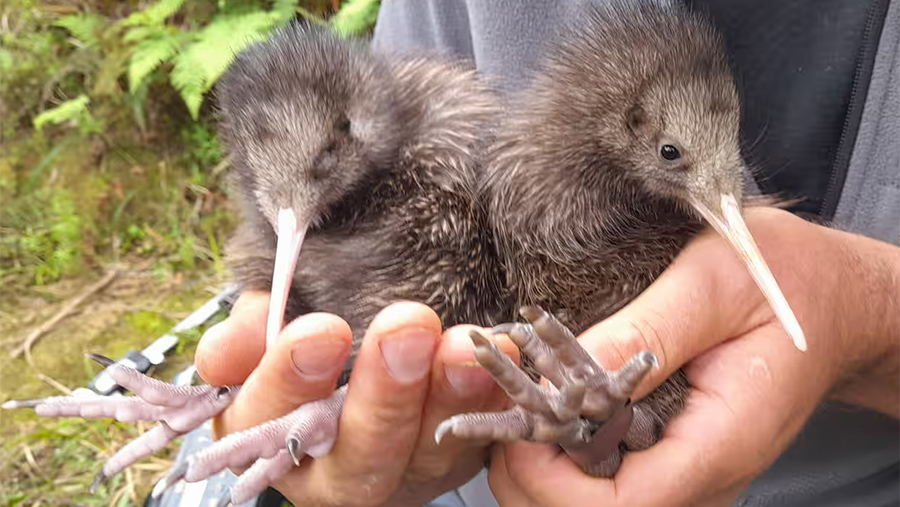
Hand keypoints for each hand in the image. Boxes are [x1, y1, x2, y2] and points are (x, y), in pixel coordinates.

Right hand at [196, 295, 518, 506]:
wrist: (352, 372)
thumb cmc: (302, 354)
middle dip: (384, 392)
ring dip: (452, 395)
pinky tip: (506, 354)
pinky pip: (481, 436)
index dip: (290, 378)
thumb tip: (253, 318)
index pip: (268, 418)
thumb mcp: (262, 342)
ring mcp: (403, 473)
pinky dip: (496, 395)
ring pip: (429, 453)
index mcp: (271, 437)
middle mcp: (336, 473)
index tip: (321, 330)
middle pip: (360, 453)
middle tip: (406, 325)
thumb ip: (247, 335)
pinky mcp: (453, 459)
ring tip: (468, 345)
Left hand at [488, 207, 899, 506]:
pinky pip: (614, 472)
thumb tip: (571, 370)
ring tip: (505, 413)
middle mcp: (703, 472)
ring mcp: (690, 467)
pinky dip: (567, 451)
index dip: (554, 485)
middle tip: (491, 423)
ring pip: (601, 500)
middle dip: (534, 482)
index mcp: (718, 442)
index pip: (625, 506)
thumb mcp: (713, 285)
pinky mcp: (677, 451)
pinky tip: (539, 412)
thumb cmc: (786, 282)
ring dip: (543, 468)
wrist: (835, 302)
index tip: (512, 438)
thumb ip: (646, 331)